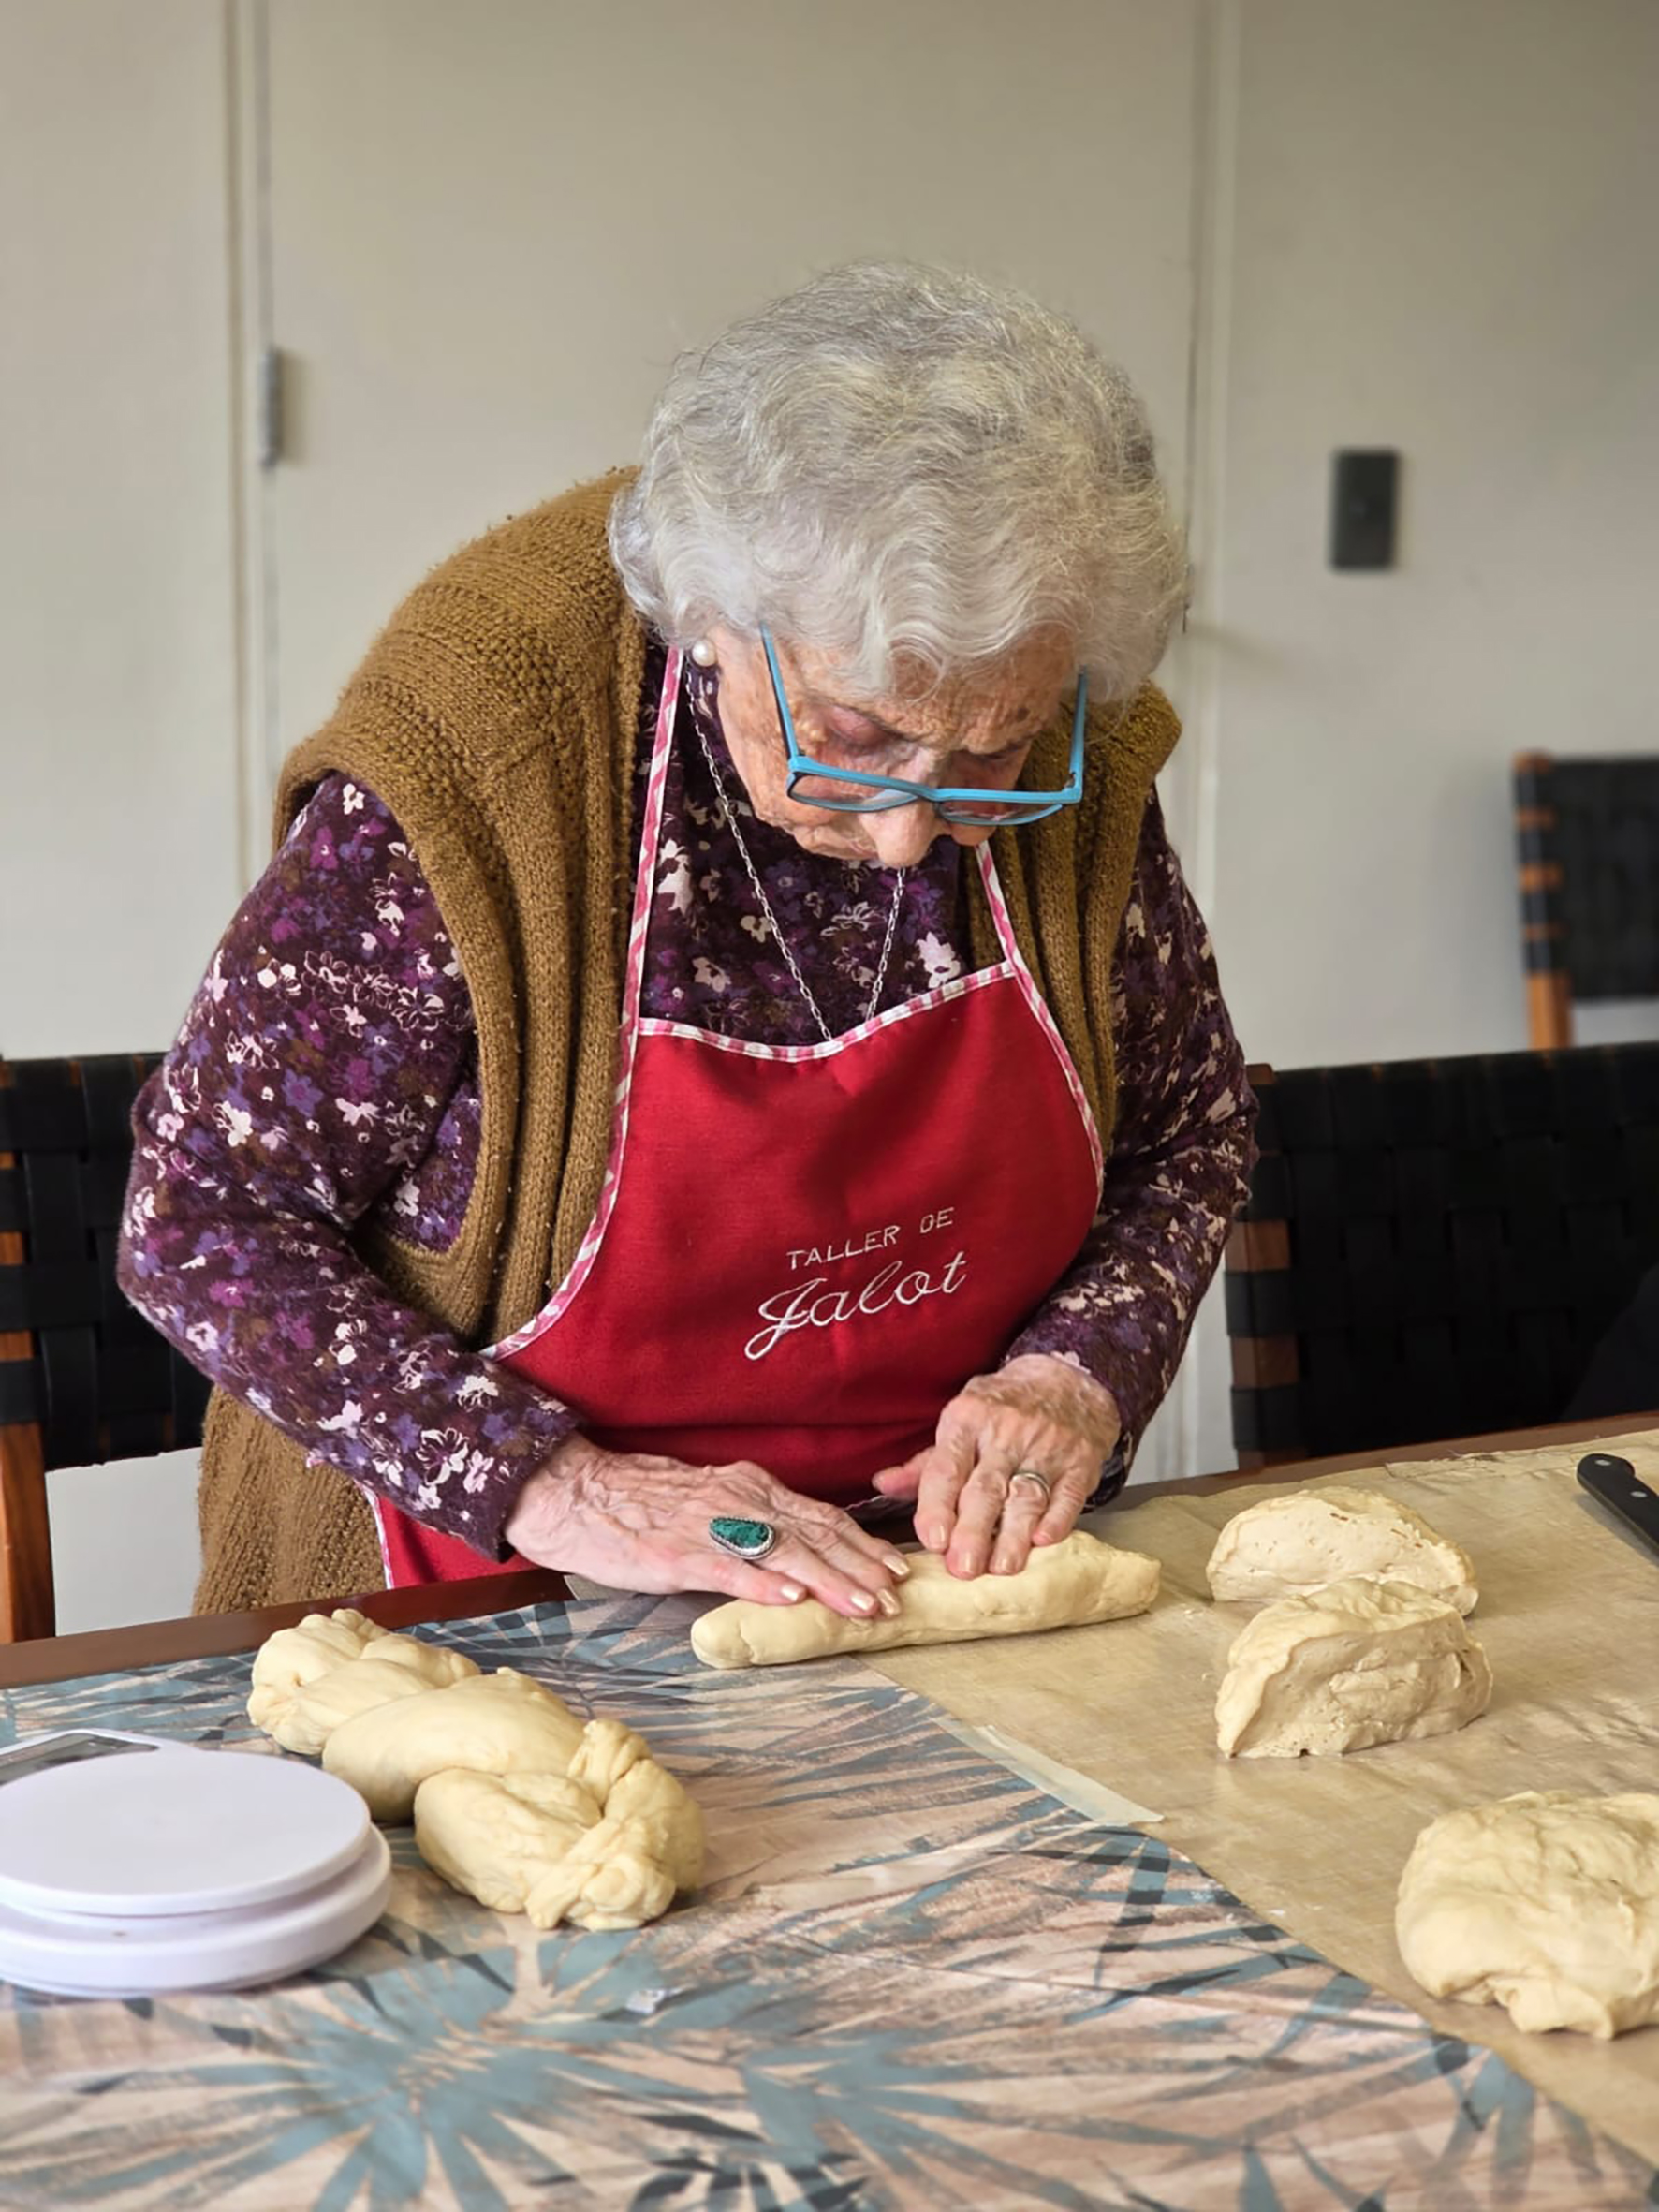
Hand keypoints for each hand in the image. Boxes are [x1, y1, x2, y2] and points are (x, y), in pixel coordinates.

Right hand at [503, 1435, 908, 1619]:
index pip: (819, 1515)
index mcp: (748, 1487)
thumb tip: (795, 1556)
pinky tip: (793, 1599)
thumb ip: (750, 1521)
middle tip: (898, 1593)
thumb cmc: (639, 1503)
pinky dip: (765, 1583)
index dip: (860, 1543)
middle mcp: (739, 1499)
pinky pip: (729, 1567)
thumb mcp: (707, 1501)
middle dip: (860, 1566)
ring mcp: (710, 1525)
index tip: (894, 1567)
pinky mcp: (677, 1553)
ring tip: (864, 1605)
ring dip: (830, 1580)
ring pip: (783, 1552)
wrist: (576, 1493)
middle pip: (813, 1533)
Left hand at [872, 1354, 1121, 1579]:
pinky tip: (1043, 1542)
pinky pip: (1069, 1494)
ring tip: (1001, 1567)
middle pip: (986, 1487)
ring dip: (1013, 1534)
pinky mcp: (1080, 1462)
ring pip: (1026, 1495)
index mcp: (968, 1420)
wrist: (1068, 1379)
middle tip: (962, 1569)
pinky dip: (1057, 1519)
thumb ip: (926, 1463)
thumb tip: (882, 1486)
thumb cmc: (1003, 1407)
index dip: (937, 1506)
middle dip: (973, 1530)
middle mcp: (1006, 1432)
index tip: (932, 1541)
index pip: (947, 1467)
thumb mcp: (961, 1420)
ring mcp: (1047, 1446)